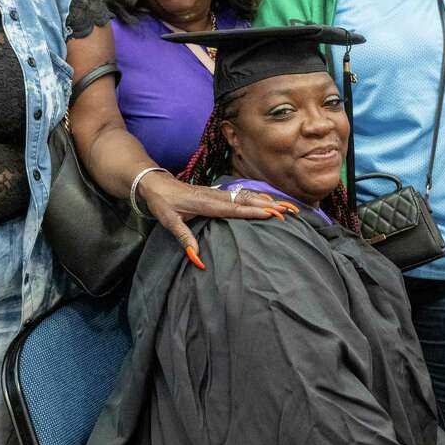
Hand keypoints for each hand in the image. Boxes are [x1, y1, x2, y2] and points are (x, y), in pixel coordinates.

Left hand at [137, 172, 296, 263]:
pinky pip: (242, 194)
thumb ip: (185, 240)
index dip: (254, 212)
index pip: (235, 209)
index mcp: (207, 204)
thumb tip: (197, 260)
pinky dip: (257, 197)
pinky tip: (268, 199)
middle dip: (269, 205)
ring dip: (266, 200)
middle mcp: (216, 197)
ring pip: (247, 196)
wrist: (156, 183)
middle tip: (289, 211)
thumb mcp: (170, 223)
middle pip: (247, 201)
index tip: (272, 214)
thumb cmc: (163, 204)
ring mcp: (218, 194)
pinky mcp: (218, 194)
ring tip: (286, 206)